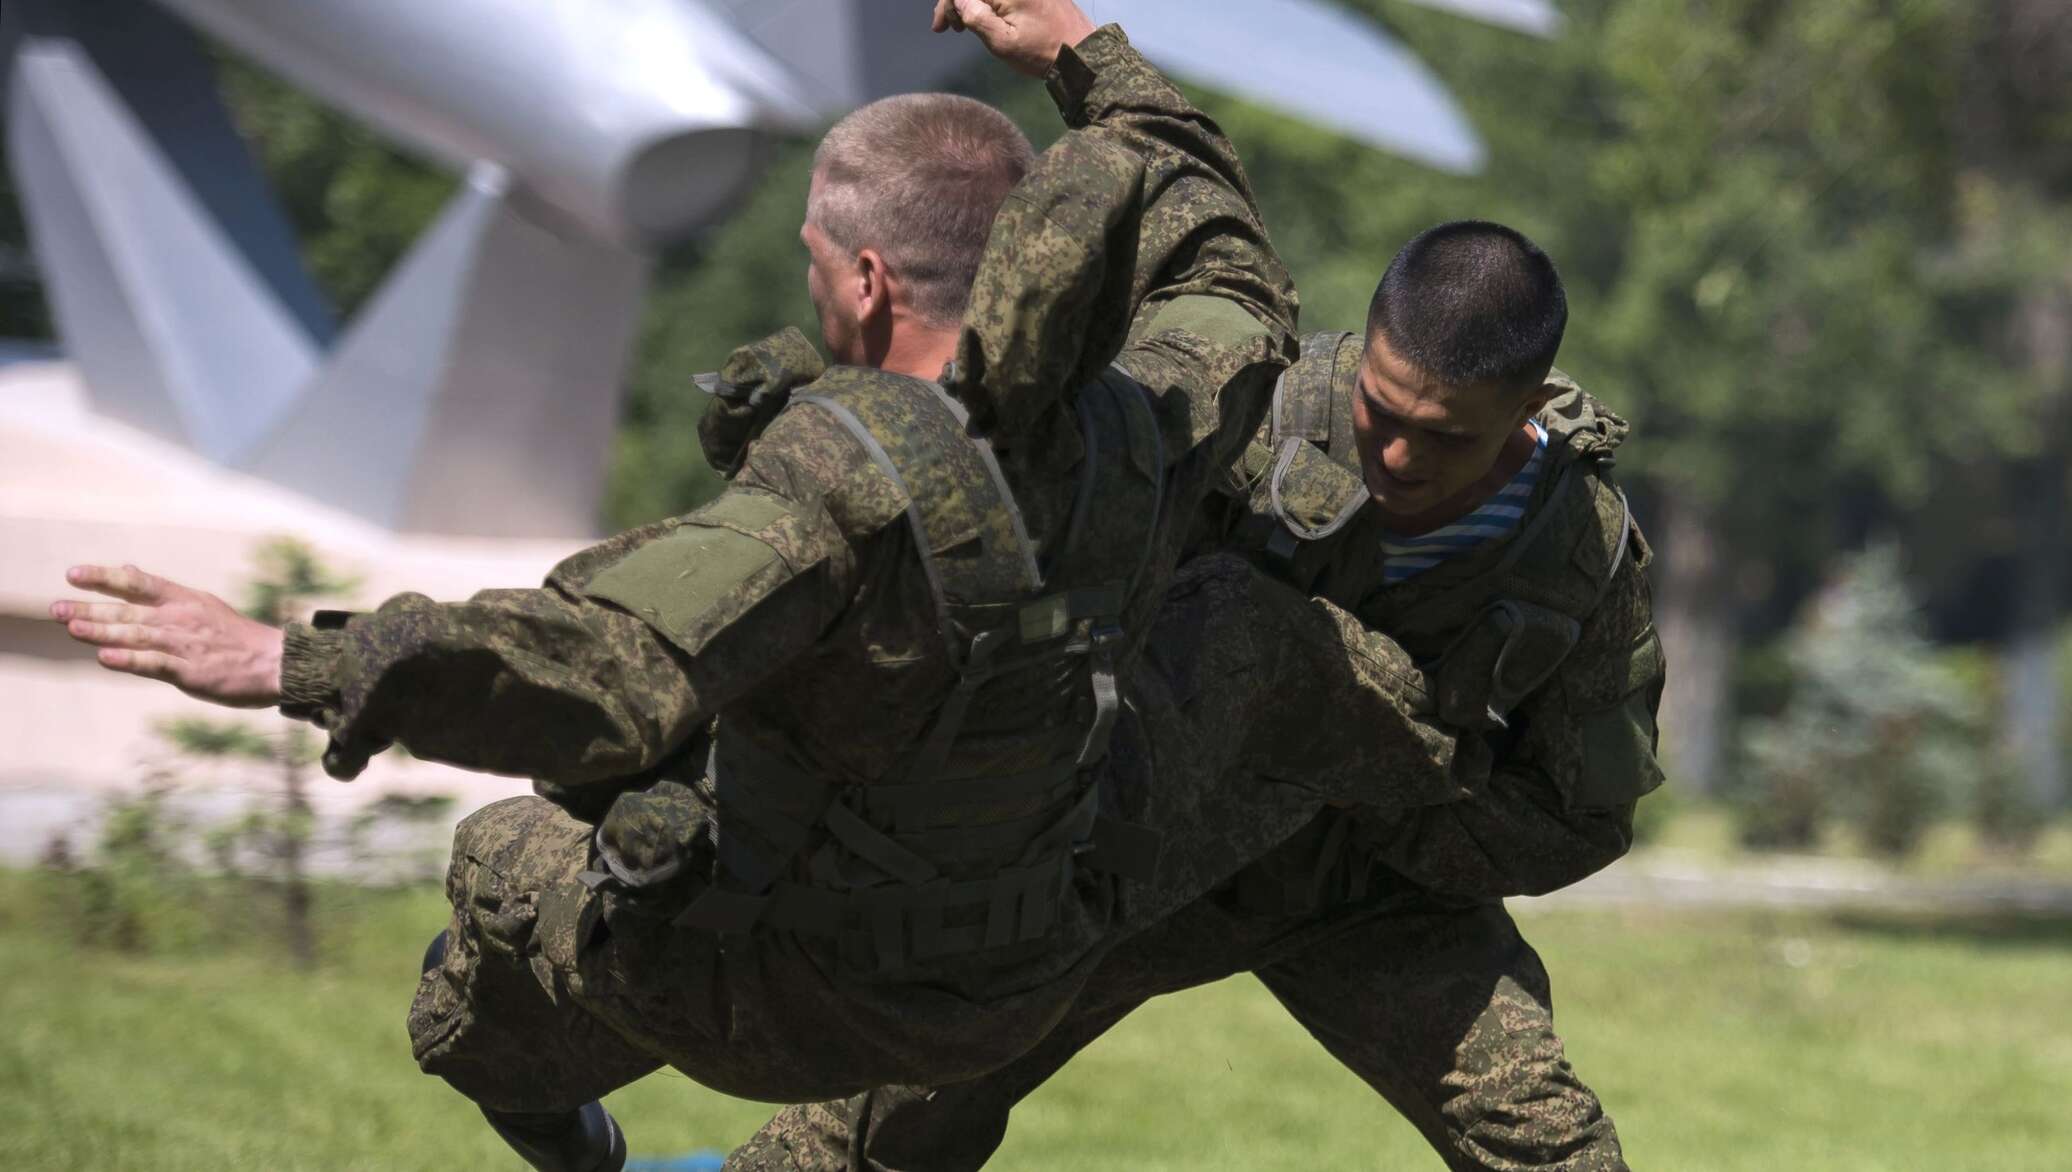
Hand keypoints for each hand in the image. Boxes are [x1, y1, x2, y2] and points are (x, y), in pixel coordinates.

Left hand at [51, 565, 284, 707]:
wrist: (277, 664)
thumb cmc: (238, 639)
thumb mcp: (202, 605)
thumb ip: (162, 594)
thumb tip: (128, 569)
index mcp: (185, 600)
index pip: (138, 582)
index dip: (105, 577)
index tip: (73, 574)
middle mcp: (181, 618)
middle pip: (128, 611)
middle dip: (89, 610)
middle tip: (55, 609)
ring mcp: (185, 644)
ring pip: (135, 635)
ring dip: (101, 632)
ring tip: (71, 628)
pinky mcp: (191, 671)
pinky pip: (154, 664)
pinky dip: (129, 660)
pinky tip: (105, 658)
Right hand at [931, 0, 1097, 77]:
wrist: (1082, 51)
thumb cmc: (1042, 51)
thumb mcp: (1004, 42)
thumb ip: (976, 17)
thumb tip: (958, 0)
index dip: (948, 3)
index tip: (941, 28)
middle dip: (955, 1)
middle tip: (947, 28)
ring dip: (970, 1)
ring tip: (962, 25)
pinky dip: (986, 0)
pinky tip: (980, 15)